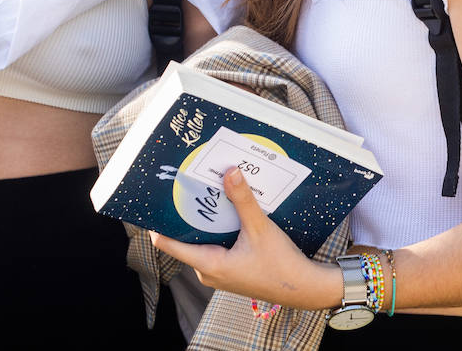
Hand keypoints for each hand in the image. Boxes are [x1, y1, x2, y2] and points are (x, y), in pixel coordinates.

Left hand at [150, 168, 340, 309]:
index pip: (169, 244)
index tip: (157, 201)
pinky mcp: (230, 271)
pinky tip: (228, 212)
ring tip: (207, 193)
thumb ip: (243, 200)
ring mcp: (219, 273)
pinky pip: (215, 247)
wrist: (304, 288)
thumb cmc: (281, 264)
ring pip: (202, 243)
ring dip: (206, 221)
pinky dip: (218, 230)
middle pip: (186, 240)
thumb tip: (229, 172)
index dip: (159, 223)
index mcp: (209, 265)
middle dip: (187, 215)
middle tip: (188, 187)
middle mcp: (208, 272)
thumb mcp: (260, 228)